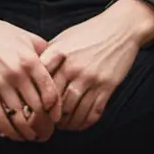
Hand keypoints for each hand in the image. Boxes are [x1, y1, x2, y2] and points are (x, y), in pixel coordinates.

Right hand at [0, 0, 65, 140]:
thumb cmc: (2, 34)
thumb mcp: (29, 38)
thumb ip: (46, 53)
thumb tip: (61, 66)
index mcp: (31, 61)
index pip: (49, 92)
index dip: (55, 109)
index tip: (56, 118)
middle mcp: (16, 74)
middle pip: (36, 108)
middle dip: (44, 125)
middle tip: (47, 132)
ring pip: (18, 116)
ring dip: (27, 132)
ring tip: (32, 137)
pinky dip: (8, 130)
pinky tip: (14, 135)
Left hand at [38, 0, 153, 131]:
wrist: (121, 28)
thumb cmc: (90, 32)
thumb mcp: (64, 38)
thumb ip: (49, 54)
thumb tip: (32, 73)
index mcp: (60, 54)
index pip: (42, 82)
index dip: (35, 99)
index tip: (33, 108)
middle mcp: (74, 68)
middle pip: (56, 101)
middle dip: (49, 116)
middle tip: (46, 123)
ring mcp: (92, 78)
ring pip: (74, 110)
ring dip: (66, 123)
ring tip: (62, 125)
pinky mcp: (108, 86)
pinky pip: (94, 111)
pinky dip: (85, 122)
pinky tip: (79, 124)